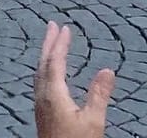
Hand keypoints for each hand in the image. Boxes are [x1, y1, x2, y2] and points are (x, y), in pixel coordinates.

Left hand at [33, 22, 113, 137]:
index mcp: (53, 94)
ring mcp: (40, 105)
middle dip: (48, 43)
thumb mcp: (93, 121)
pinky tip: (50, 75)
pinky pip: (40, 82)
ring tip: (51, 44)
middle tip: (52, 25)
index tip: (64, 27)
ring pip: (39, 73)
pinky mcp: (42, 113)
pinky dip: (45, 69)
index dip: (59, 43)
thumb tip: (107, 69)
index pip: (54, 61)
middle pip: (43, 63)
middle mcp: (42, 97)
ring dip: (45, 55)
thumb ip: (99, 95)